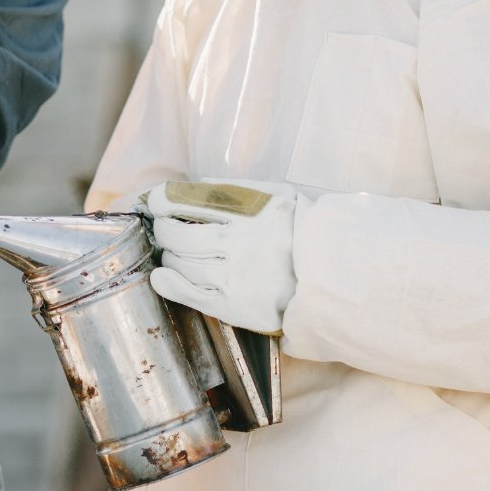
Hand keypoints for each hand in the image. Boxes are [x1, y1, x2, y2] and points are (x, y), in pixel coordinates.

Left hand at [138, 180, 299, 334]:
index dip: (163, 201)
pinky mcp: (236, 306)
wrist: (332, 278)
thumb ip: (238, 189)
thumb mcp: (279, 196)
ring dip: (169, 256)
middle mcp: (239, 242)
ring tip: (173, 253)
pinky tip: (161, 278)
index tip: (157, 203)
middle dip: (164, 230)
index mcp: (249, 211)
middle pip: (179, 234)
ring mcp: (236, 276)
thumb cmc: (302, 233)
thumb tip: (196, 185)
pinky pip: (192, 295)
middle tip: (165, 230)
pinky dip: (170, 285)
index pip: (188, 201)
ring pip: (182, 264)